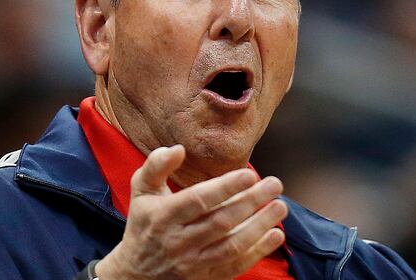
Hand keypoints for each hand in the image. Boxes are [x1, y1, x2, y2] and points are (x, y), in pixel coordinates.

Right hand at [95, 145, 286, 279]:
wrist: (135, 275)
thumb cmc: (143, 225)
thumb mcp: (141, 191)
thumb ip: (156, 165)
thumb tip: (178, 148)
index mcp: (163, 216)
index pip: (198, 200)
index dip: (225, 187)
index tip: (249, 173)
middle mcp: (179, 242)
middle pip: (221, 221)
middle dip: (251, 202)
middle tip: (275, 184)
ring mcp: (193, 264)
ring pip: (232, 246)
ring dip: (260, 226)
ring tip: (281, 207)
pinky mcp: (206, 279)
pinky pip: (235, 266)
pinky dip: (258, 252)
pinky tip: (276, 235)